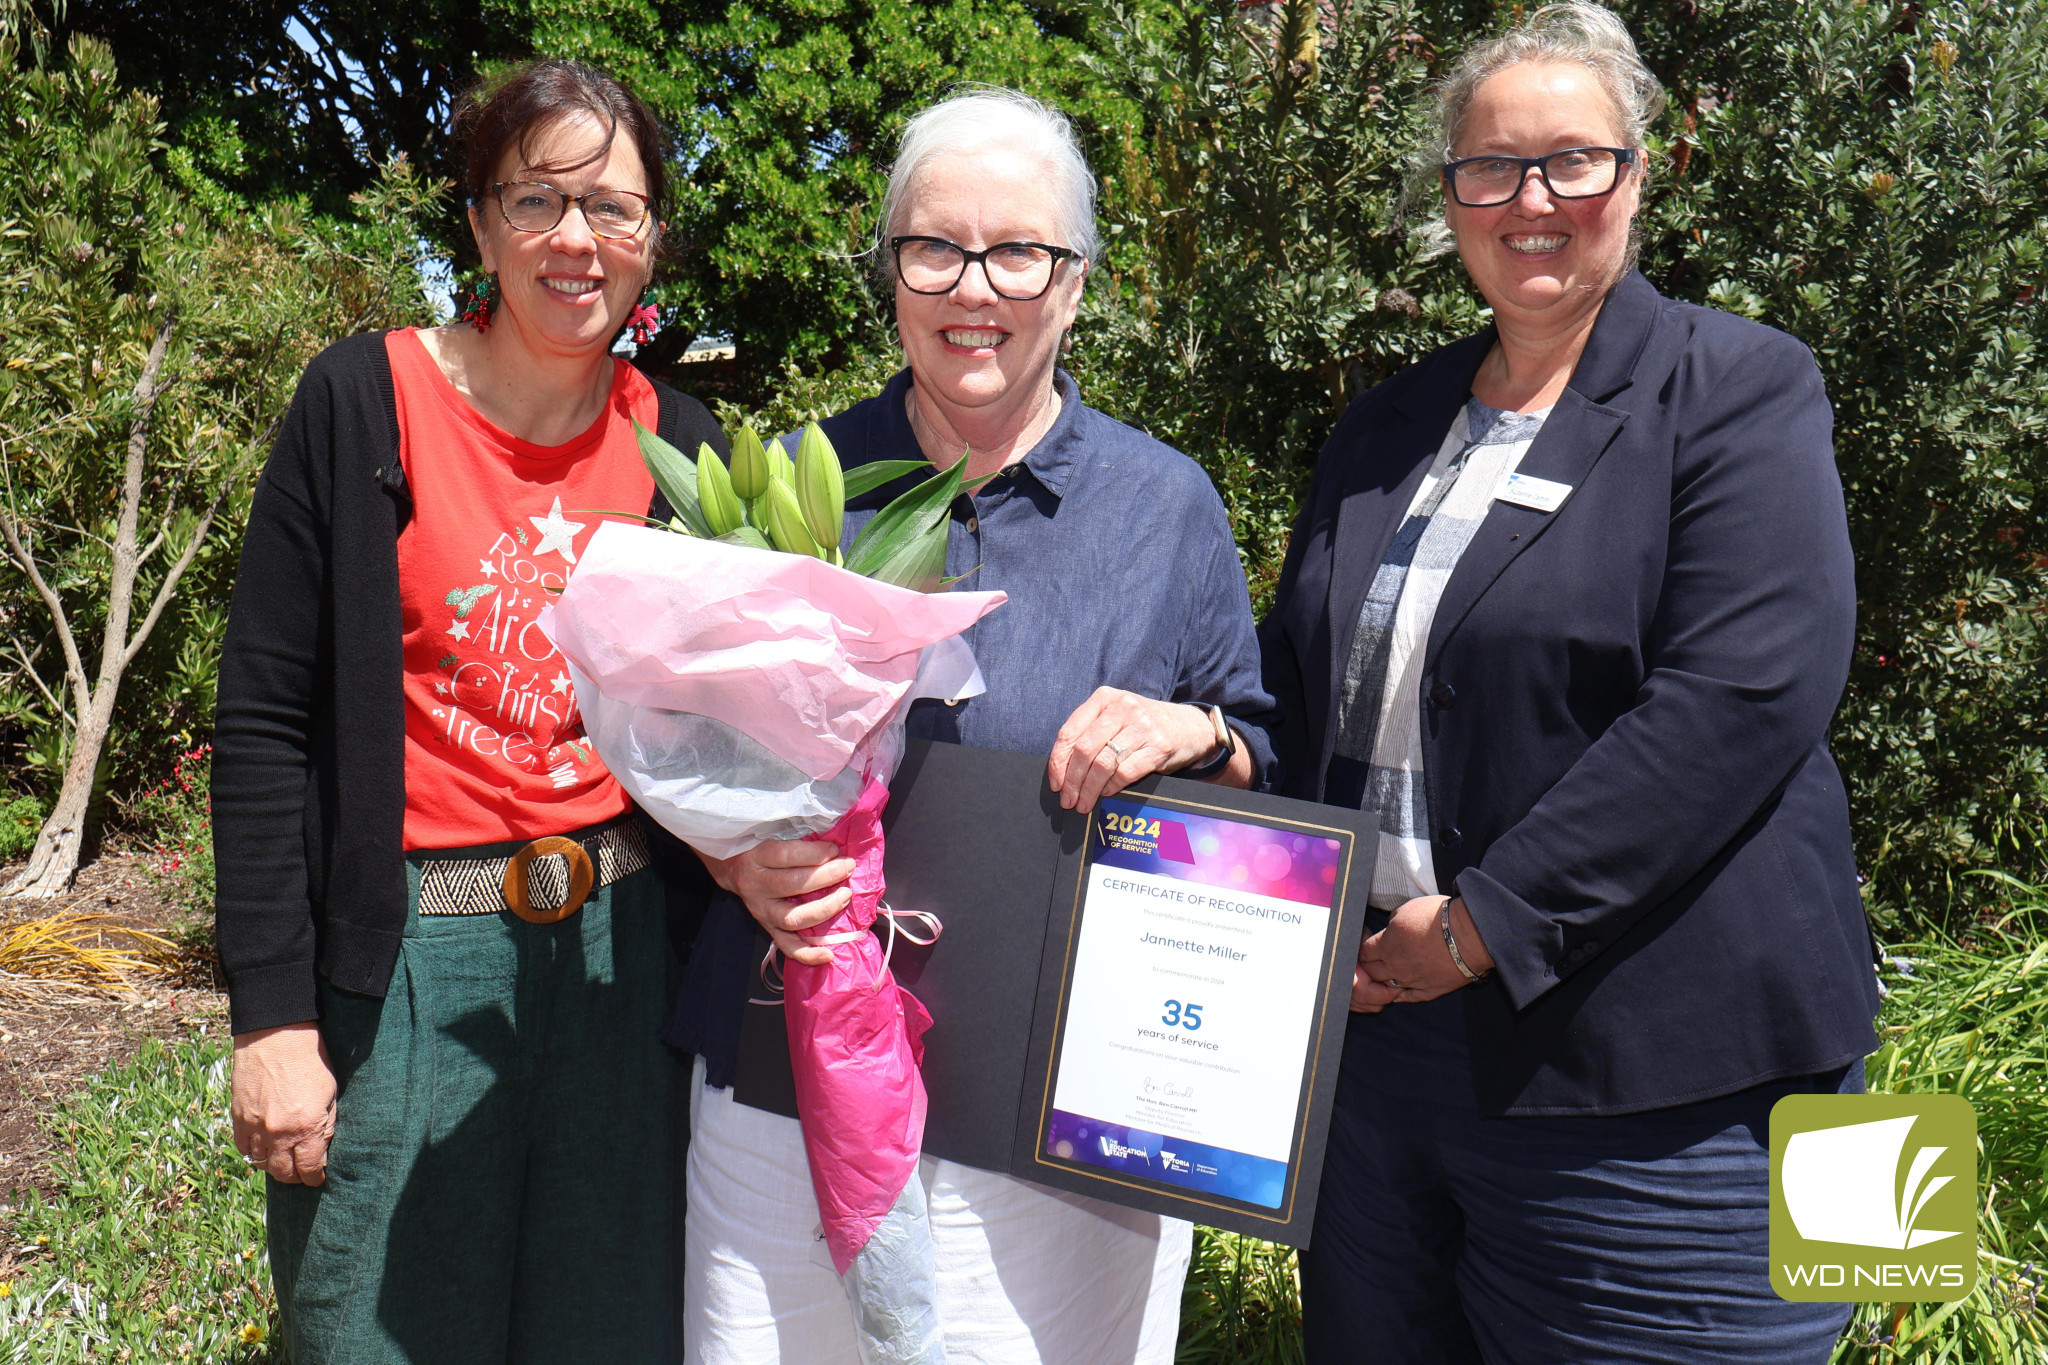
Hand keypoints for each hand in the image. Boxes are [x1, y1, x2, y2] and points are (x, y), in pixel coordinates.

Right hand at [231, 1022, 336, 1184]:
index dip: (314, 1178)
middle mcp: (277, 1133)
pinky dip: (252, 1153)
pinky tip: (262, 1150)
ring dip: (272, 1166)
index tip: (317, 1178)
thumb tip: (323, 1147)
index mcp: (305, 1128)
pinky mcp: (238, 1116)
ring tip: (282, 1162)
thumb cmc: (310, 1060)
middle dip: (294, 1177)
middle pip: (282, 1172)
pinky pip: (242, 1147)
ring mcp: (255, 1126)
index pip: (308, 1169)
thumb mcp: (330, 1092)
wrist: (277, 1034)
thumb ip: (327, 1123)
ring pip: (260, 1163)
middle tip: (301, 1173)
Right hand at [697, 837, 856, 966]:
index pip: (786, 855)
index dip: (814, 853)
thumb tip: (836, 840)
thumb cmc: (760, 846)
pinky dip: (808, 954)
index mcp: (757, 857)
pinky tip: (828, 954)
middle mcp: (756, 885)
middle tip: (848, 868)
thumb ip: (798, 839)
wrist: (732, 867)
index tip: (835, 849)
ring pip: (792, 918)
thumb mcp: (771, 834)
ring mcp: (761, 910)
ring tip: (845, 896)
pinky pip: (787, 946)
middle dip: (826, 876)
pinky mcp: (767, 927)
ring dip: (823, 909)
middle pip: (792, 884)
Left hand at [1047, 688, 1238, 812]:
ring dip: (1089, 789)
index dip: (1058, 761)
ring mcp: (1142, 726)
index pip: (1070, 732)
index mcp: (1105, 698)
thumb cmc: (1144, 725)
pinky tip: (1107, 793)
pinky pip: (1126, 773)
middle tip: (1068, 799)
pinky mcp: (1159, 746)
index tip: (1056, 783)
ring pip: (1103, 764)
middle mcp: (1123, 708)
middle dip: (1072, 780)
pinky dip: (1112, 787)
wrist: (1190, 726)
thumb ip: (1090, 731)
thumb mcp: (1116, 715)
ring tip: (1084, 803)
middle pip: (1084, 750)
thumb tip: (1061, 768)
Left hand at [1351, 895, 1494, 1011]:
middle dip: (1368, 967)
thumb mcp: (1407, 909)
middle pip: (1371, 972)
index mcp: (1386, 945)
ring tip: (1385, 976)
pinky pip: (1408, 998)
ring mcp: (1412, 981)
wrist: (1469, 935)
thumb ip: (1393, 922)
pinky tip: (1397, 992)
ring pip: (1387, 987)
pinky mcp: (1430, 991)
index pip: (1363, 952)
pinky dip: (1400, 995)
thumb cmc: (1439, 917)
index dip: (1362, 950)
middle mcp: (1395, 966)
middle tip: (1371, 962)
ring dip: (1383, 982)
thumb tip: (1390, 929)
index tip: (1364, 948)